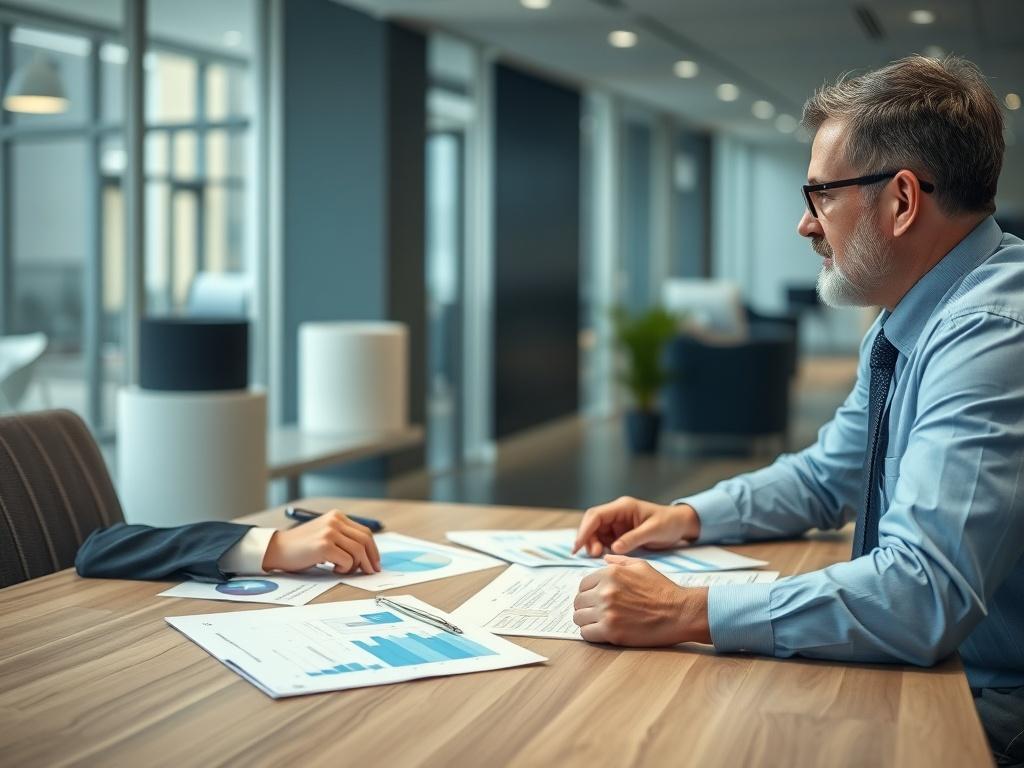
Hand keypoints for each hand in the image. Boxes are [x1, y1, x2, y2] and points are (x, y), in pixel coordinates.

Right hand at [262, 510, 380, 573]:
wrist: (277, 549)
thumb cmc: (302, 546)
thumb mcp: (325, 534)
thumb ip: (343, 538)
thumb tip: (367, 555)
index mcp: (337, 516)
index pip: (365, 532)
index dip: (373, 549)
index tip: (375, 562)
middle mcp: (335, 521)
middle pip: (365, 540)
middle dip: (371, 559)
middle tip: (371, 571)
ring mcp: (329, 532)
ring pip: (358, 551)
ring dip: (357, 565)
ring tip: (346, 570)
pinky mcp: (324, 546)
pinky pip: (347, 561)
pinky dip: (345, 569)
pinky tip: (334, 569)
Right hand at [572, 496, 700, 556]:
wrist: (679, 525)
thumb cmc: (669, 523)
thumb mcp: (653, 530)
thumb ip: (633, 538)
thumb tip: (613, 548)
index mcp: (623, 507)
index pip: (596, 515)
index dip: (585, 529)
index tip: (578, 545)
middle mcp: (616, 514)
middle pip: (592, 524)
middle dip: (587, 538)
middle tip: (593, 554)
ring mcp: (617, 524)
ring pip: (595, 533)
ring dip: (593, 544)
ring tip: (598, 556)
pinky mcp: (619, 534)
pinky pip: (604, 540)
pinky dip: (600, 548)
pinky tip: (603, 556)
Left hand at [572, 555, 709, 645]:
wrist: (680, 613)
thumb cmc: (662, 589)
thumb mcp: (641, 566)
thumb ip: (619, 561)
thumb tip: (604, 557)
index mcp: (610, 573)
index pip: (583, 584)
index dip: (589, 593)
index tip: (596, 600)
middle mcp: (605, 591)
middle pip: (578, 601)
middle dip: (586, 607)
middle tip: (598, 613)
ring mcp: (607, 612)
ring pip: (579, 618)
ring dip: (587, 621)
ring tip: (600, 622)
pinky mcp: (611, 631)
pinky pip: (586, 633)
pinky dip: (592, 634)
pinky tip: (603, 632)